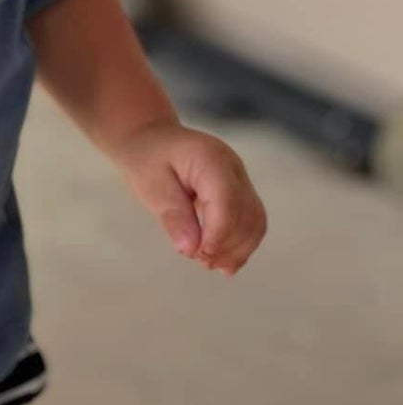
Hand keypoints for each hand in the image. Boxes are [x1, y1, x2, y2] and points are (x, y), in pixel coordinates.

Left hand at [117, 122, 266, 274]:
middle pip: (246, 213)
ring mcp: (241, 178)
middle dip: (228, 245)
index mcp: (211, 159)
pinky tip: (224, 261)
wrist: (153, 140)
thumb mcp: (151, 187)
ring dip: (238, 248)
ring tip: (212, 265)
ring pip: (255, 220)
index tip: (199, 255)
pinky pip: (252, 221)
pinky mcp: (241, 191)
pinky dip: (241, 243)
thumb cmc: (148, 160)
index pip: (227, 201)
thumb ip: (173, 216)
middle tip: (201, 262)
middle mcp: (233, 167)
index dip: (218, 234)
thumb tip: (190, 249)